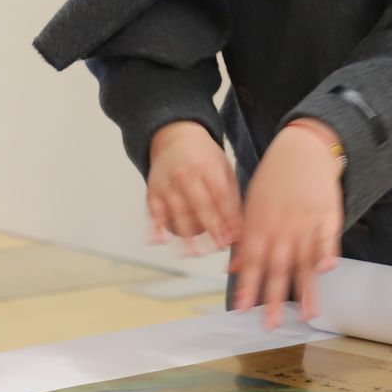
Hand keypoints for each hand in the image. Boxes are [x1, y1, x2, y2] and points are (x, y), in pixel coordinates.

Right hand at [145, 121, 241, 254]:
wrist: (175, 137)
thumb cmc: (205, 158)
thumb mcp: (224, 170)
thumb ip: (232, 199)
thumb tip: (239, 231)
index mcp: (209, 167)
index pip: (220, 196)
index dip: (227, 218)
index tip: (233, 237)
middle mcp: (187, 174)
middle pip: (200, 204)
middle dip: (211, 228)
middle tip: (218, 248)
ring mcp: (168, 182)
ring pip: (177, 211)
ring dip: (185, 235)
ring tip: (194, 254)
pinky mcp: (153, 190)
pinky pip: (154, 211)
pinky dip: (155, 226)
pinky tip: (160, 241)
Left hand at [229, 119, 343, 328]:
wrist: (302, 149)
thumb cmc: (274, 179)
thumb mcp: (251, 205)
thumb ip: (245, 239)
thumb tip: (233, 268)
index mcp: (259, 224)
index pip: (252, 261)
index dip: (248, 285)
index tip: (242, 308)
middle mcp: (281, 226)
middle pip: (277, 266)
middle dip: (273, 297)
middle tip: (270, 324)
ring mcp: (305, 221)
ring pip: (304, 260)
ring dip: (305, 289)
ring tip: (306, 314)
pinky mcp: (327, 214)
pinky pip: (328, 238)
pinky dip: (327, 253)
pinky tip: (328, 271)